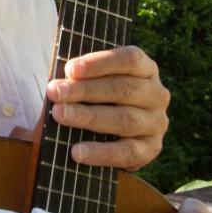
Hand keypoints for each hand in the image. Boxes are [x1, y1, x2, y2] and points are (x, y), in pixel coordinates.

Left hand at [44, 45, 168, 170]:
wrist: (107, 134)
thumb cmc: (94, 97)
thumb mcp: (91, 81)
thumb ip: (80, 78)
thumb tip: (58, 82)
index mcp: (145, 69)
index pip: (129, 60)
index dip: (100, 63)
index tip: (70, 69)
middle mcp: (156, 94)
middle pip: (123, 89)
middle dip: (85, 90)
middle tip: (55, 92)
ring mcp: (156, 123)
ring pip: (124, 120)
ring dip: (88, 117)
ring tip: (59, 114)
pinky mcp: (151, 149)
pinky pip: (127, 152)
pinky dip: (101, 152)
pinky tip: (76, 152)